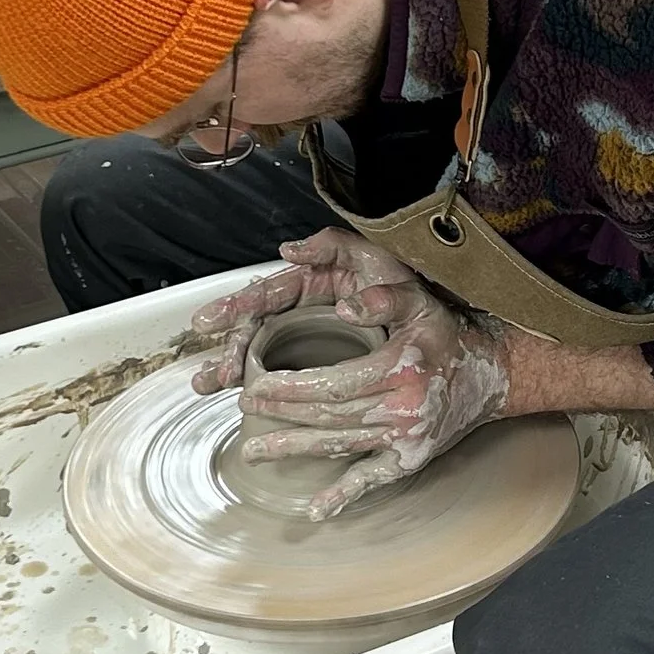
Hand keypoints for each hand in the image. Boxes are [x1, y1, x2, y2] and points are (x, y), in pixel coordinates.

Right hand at [188, 229, 429, 390]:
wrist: (446, 334)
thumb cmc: (413, 295)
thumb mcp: (381, 263)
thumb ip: (338, 246)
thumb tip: (291, 249)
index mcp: (316, 281)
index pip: (269, 293)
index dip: (238, 306)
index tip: (210, 321)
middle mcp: (307, 310)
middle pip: (258, 328)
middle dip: (230, 348)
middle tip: (212, 374)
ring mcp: (311, 339)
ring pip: (262, 354)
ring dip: (231, 369)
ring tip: (207, 387)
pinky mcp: (322, 368)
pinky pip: (285, 378)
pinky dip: (260, 392)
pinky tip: (239, 407)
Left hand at [229, 284, 512, 519]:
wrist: (491, 374)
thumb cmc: (446, 334)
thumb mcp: (419, 303)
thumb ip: (383, 298)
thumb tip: (345, 304)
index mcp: (400, 370)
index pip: (332, 384)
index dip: (290, 388)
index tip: (256, 385)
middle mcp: (403, 410)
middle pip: (329, 416)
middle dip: (282, 414)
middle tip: (244, 409)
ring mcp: (406, 440)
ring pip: (339, 446)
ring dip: (294, 450)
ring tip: (255, 452)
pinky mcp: (409, 460)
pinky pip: (371, 480)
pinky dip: (343, 497)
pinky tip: (316, 511)